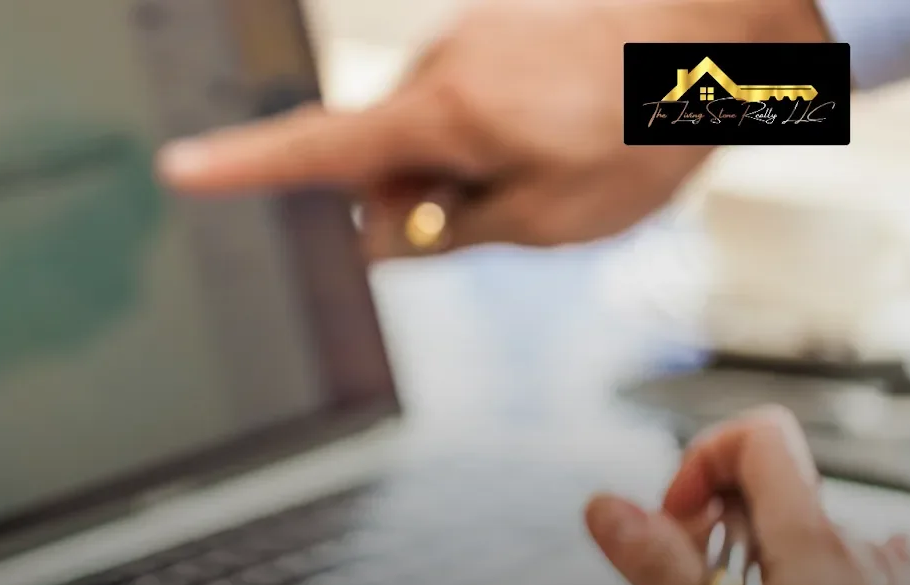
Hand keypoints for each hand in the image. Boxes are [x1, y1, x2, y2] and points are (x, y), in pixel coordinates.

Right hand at [157, 0, 827, 253]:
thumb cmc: (648, 120)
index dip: (242, 168)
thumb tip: (383, 238)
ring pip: (431, 128)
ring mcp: (470, 36)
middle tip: (507, 212)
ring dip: (471, 161)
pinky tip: (567, 125)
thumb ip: (452, 232)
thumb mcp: (552, 217)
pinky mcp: (499, 26)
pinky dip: (499, 125)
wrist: (731, 17)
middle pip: (380, 156)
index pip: (316, 151)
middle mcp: (440, 63)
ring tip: (563, 156)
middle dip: (419, 199)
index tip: (178, 169)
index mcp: (442, 113)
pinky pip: (470, 93)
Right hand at [585, 407, 909, 584]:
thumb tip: (607, 509)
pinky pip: (846, 565)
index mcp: (804, 535)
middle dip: (717, 523)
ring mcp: (880, 568)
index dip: (704, 460)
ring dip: (760, 559)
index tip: (683, 515)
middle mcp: (848, 539)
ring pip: (802, 533)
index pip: (754, 437)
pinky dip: (809, 581)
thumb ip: (661, 569)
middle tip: (699, 576)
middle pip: (769, 488)